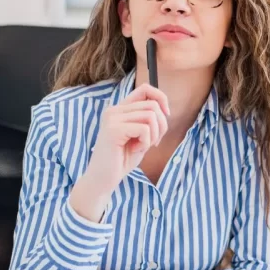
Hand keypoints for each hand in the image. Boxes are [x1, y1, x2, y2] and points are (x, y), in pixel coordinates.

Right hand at [69, 83, 169, 220]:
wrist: (102, 179)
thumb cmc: (122, 160)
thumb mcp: (140, 137)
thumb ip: (148, 121)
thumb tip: (164, 109)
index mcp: (120, 109)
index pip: (145, 89)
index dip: (161, 98)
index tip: (166, 115)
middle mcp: (114, 110)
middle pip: (152, 105)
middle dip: (161, 126)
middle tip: (154, 142)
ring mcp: (112, 118)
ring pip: (150, 116)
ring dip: (154, 135)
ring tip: (143, 146)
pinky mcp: (113, 130)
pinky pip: (144, 129)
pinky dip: (146, 142)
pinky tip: (135, 150)